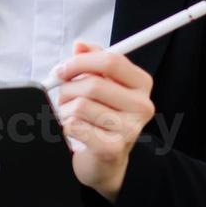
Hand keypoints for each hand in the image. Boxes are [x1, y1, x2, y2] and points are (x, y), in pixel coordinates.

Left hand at [53, 40, 155, 202]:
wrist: (106, 161)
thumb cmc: (103, 116)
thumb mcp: (102, 84)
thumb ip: (92, 62)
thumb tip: (80, 45)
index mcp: (141, 84)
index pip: (111, 61)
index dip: (81, 62)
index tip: (64, 69)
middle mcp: (142, 106)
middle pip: (93, 84)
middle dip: (69, 89)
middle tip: (64, 96)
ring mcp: (131, 128)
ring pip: (80, 106)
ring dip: (66, 110)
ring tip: (71, 116)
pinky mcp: (114, 148)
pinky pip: (76, 126)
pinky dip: (67, 126)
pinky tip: (75, 131)